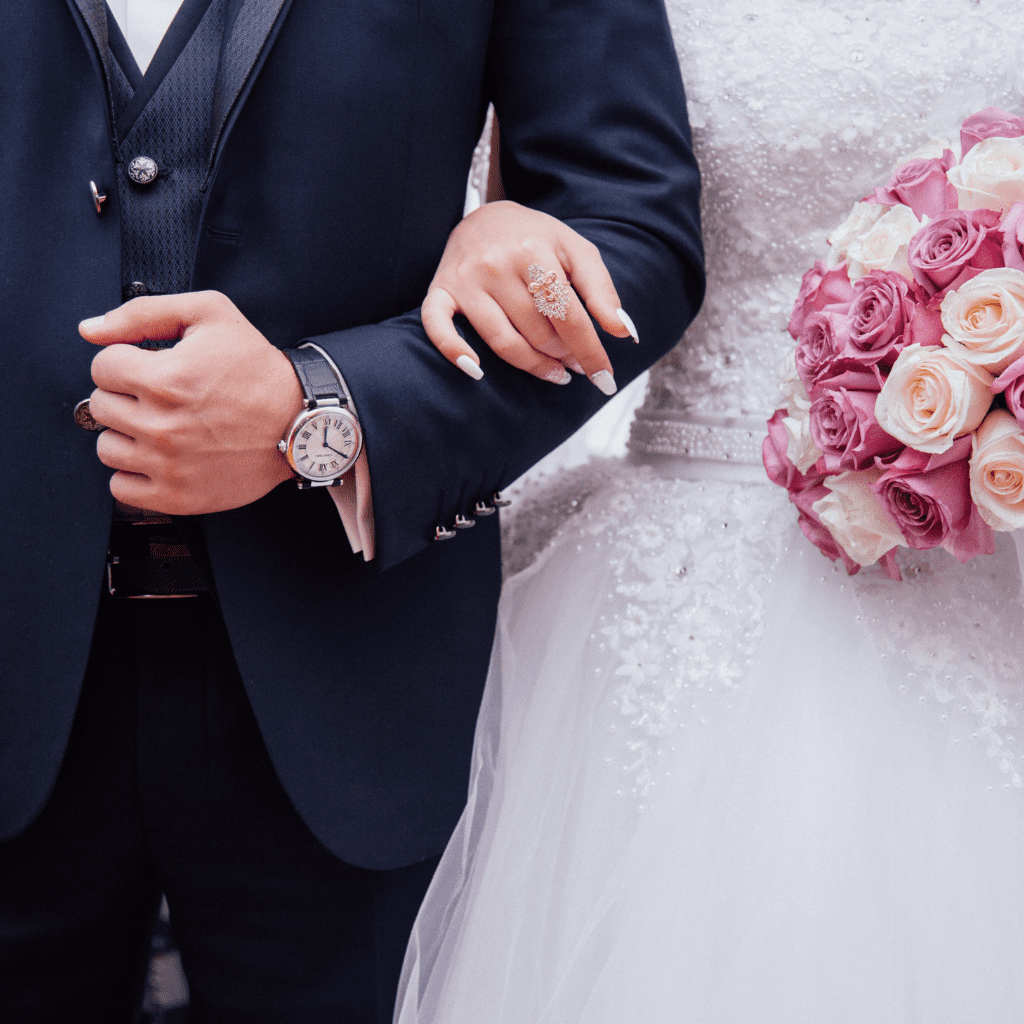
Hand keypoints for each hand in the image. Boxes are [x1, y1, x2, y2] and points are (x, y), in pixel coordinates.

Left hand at [80, 291, 302, 514]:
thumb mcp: (211, 315)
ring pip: (107, 448)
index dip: (126, 361)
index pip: (101, 367)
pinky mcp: (177, 496)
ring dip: (128, 435)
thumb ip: (143, 313)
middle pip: (100, 407)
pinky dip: (135, 474)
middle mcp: (163, 425)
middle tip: (160, 397)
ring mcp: (168, 465)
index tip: (150, 368)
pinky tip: (161, 457)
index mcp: (166, 379)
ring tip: (161, 427)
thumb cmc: (258, 370)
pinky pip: (121, 488)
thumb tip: (91, 330)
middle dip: (126, 396)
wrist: (298, 422)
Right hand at [421, 201, 637, 392]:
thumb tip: (624, 332)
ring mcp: (465, 279)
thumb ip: (602, 291)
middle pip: (538, 333)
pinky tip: (477, 372)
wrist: (485, 217)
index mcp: (533, 250)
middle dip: (564, 355)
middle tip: (574, 361)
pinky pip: (438, 328)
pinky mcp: (440, 290)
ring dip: (533, 365)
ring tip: (554, 371)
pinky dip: (455, 352)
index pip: (569, 315)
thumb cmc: (537, 239)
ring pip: (502, 342)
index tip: (604, 378)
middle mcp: (496, 264)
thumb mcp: (576, 252)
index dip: (590, 351)